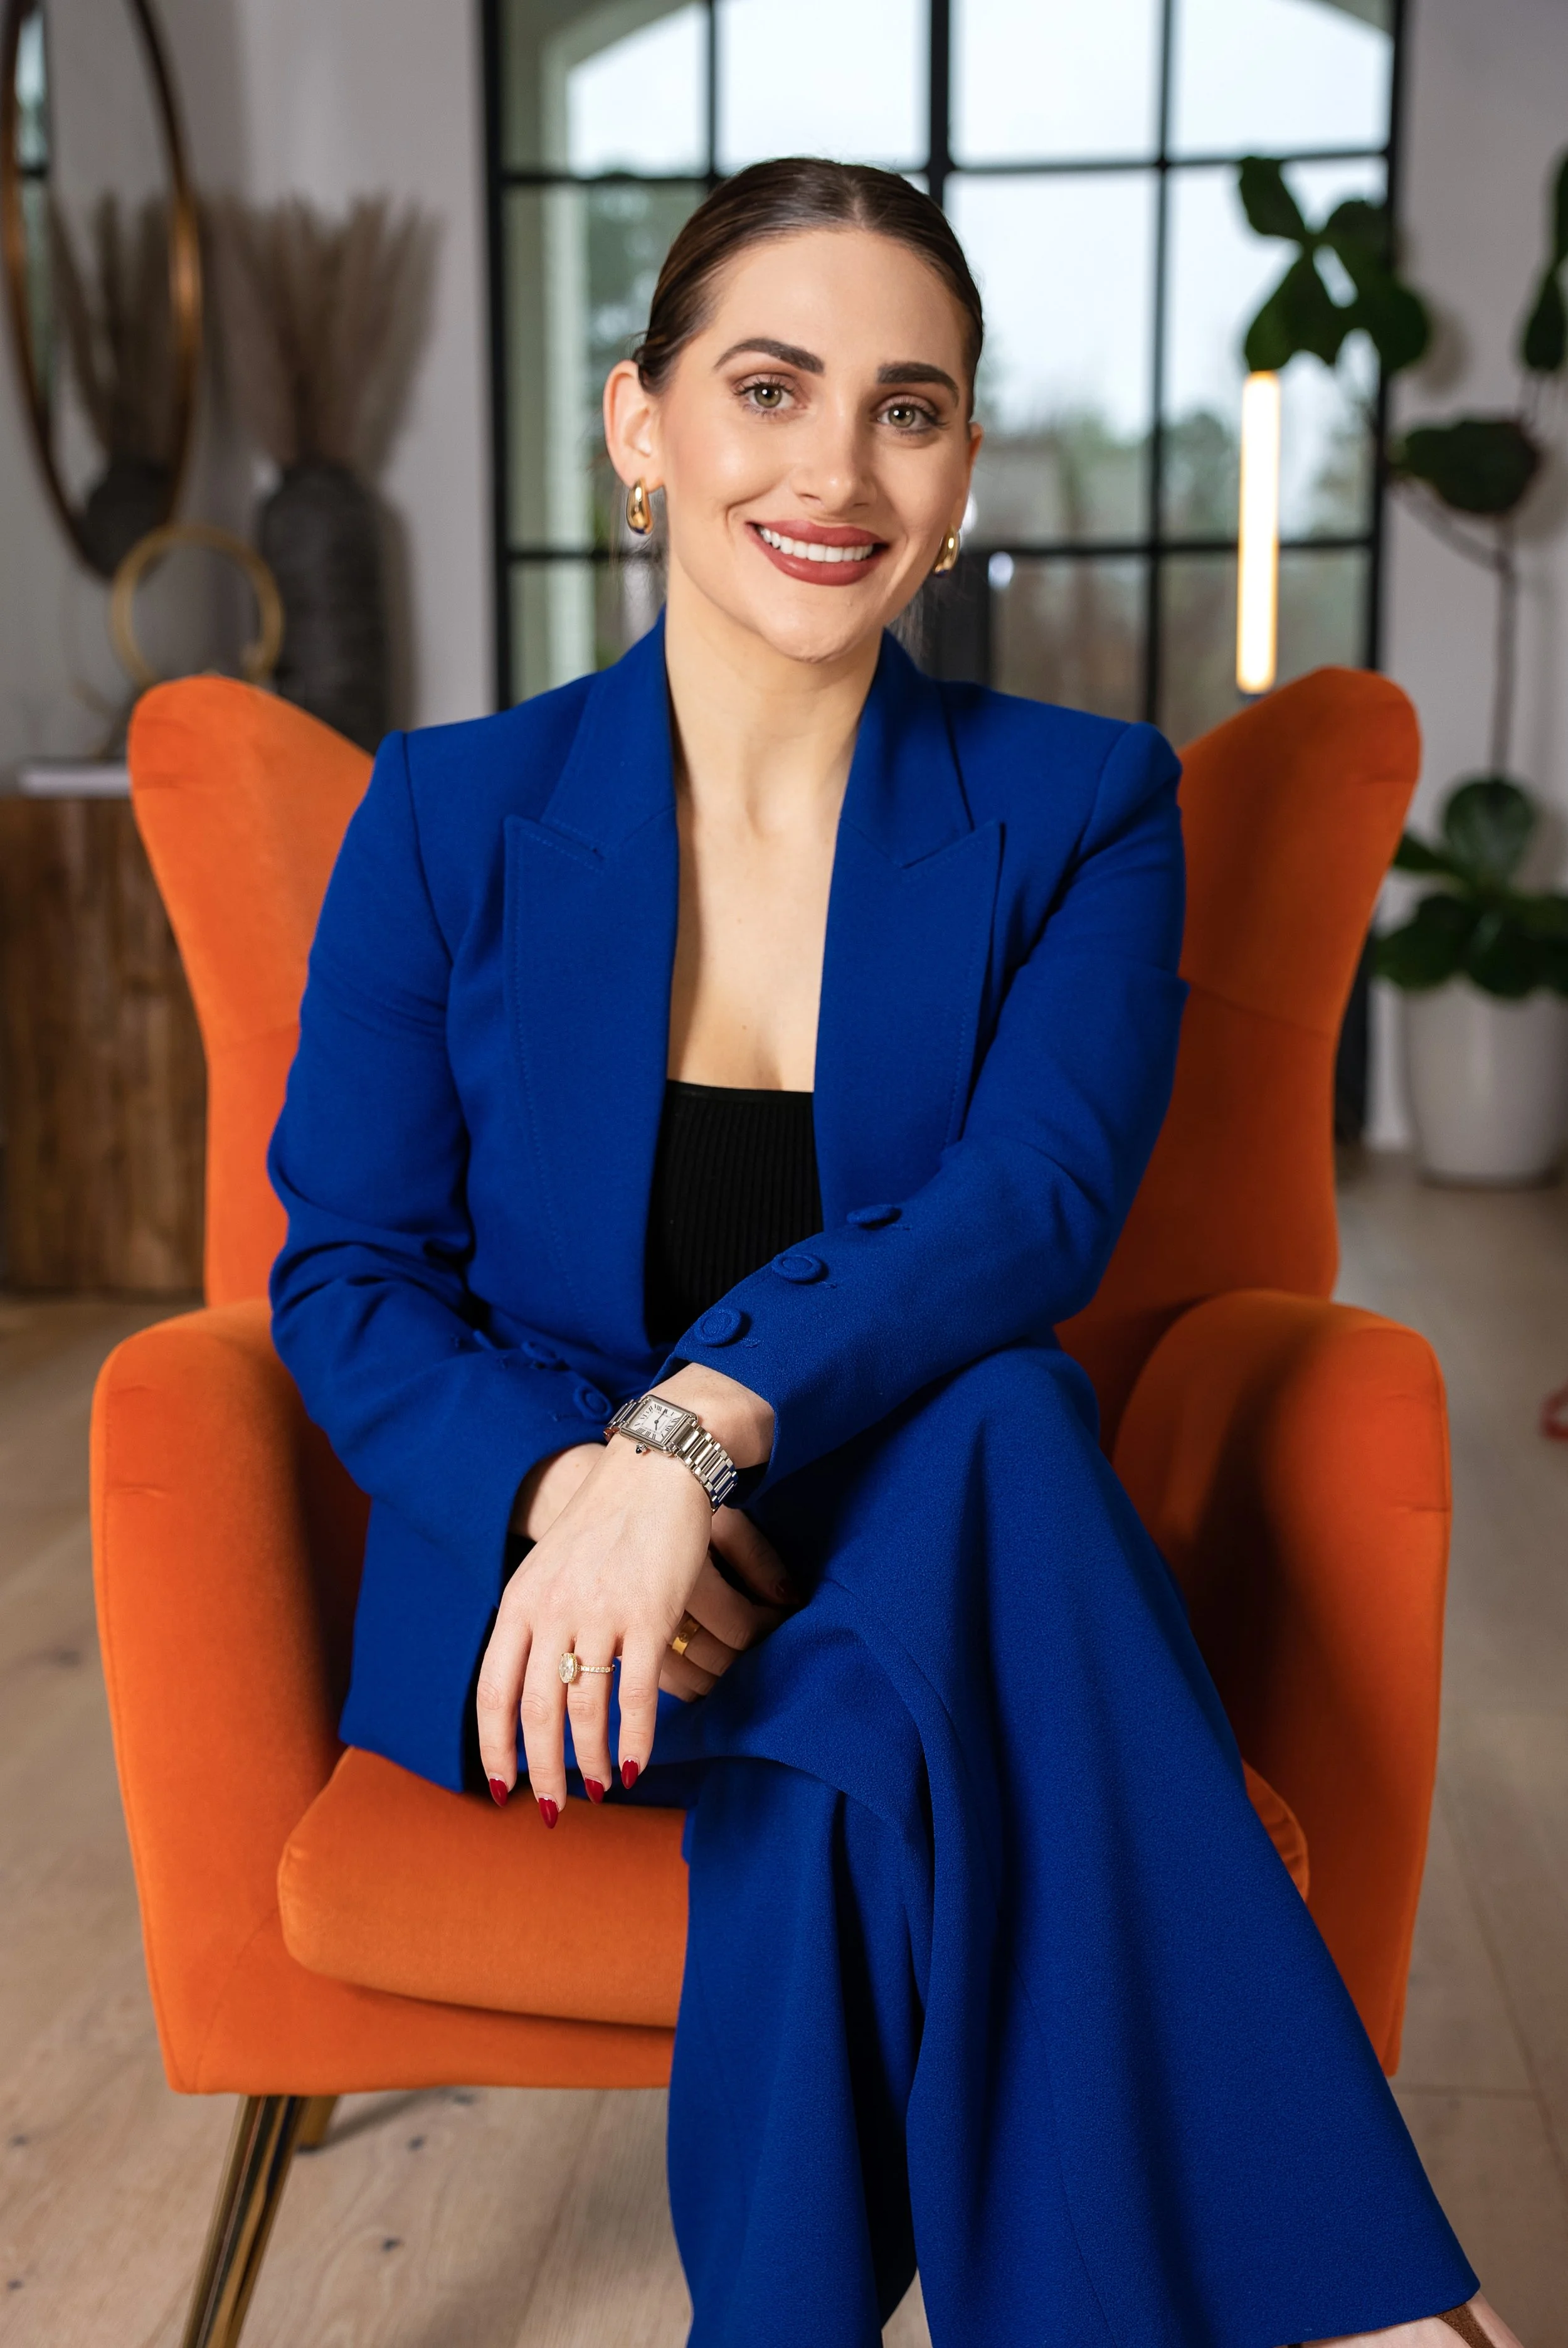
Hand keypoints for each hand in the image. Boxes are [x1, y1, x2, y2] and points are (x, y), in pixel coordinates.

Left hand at [477, 1368, 789, 1817]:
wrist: (654, 1467)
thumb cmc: (604, 1520)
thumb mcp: (549, 1566)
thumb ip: (535, 1620)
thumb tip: (531, 1687)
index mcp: (519, 1602)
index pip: (492, 1691)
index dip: (495, 1746)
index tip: (502, 1787)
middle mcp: (552, 1611)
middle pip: (536, 1712)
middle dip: (543, 1770)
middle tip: (553, 1809)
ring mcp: (600, 1614)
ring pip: (585, 1710)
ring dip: (590, 1762)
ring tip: (598, 1790)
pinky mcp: (649, 1615)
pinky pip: (637, 1694)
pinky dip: (633, 1739)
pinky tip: (634, 1767)